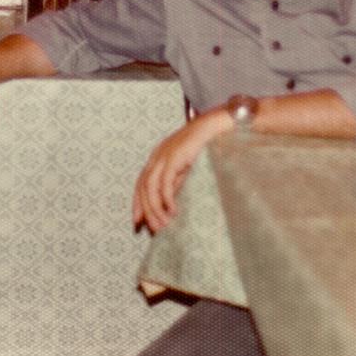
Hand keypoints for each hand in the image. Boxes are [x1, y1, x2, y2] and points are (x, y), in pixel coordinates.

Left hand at [132, 109, 230, 232]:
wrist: (218, 125)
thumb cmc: (206, 145)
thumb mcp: (186, 168)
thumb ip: (176, 183)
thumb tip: (167, 204)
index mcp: (158, 157)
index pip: (141, 183)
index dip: (138, 203)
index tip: (138, 222)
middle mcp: (157, 156)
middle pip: (143, 187)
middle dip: (147, 210)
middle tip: (156, 230)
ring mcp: (164, 154)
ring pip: (151, 186)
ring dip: (156, 208)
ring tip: (165, 225)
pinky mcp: (175, 155)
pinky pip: (165, 181)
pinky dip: (166, 198)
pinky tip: (173, 211)